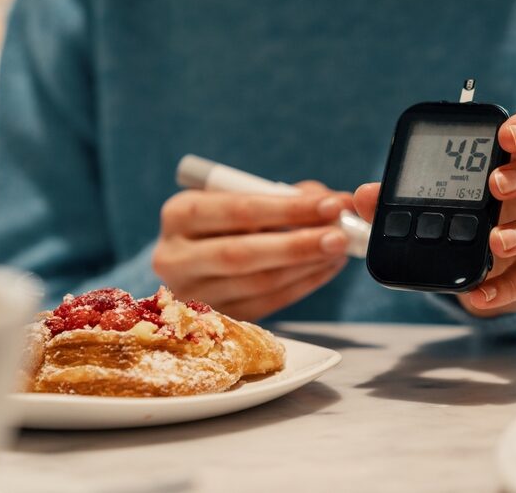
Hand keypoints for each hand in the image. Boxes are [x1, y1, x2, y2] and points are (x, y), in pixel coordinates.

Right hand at [152, 182, 351, 320]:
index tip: (332, 205)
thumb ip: (284, 195)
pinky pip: (267, 303)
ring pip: (259, 283)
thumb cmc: (226, 220)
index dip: (289, 209)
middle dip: (299, 244)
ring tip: (339, 251)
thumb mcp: (242, 197)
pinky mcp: (216, 319)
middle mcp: (175, 257)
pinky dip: (303, 285)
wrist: (195, 259)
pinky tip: (326, 268)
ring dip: (307, 266)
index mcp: (179, 214)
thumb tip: (335, 203)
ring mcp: (192, 295)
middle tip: (340, 236)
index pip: (237, 211)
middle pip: (242, 254)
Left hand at [354, 108, 515, 317]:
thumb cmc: (458, 220)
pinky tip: (480, 293)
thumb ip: (396, 198)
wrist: (477, 270)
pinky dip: (509, 286)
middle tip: (497, 185)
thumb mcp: (427, 206)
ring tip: (495, 242)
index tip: (505, 136)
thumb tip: (364, 196)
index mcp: (515, 157)